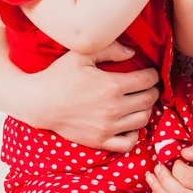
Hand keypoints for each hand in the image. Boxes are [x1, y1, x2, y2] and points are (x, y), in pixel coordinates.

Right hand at [30, 41, 159, 151]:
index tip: (151, 72)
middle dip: (154, 90)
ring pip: (143, 120)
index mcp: (112, 85)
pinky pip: (128, 143)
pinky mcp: (100, 141)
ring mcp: (108, 127)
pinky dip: (135, 134)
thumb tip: (132, 53)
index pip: (147, 80)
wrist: (39, 102)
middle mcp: (113, 108)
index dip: (153, 74)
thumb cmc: (59, 76)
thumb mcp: (81, 54)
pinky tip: (131, 123)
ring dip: (148, 109)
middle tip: (150, 86)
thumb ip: (110, 49)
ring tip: (142, 102)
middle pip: (149, 100)